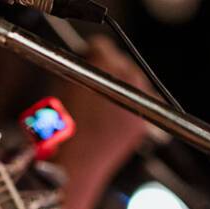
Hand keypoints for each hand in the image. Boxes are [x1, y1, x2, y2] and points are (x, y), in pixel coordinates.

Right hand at [56, 36, 149, 172]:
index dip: (91, 54)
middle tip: (95, 89)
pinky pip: (144, 105)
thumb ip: (77, 67)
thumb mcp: (61, 87)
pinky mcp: (147, 119)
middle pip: (121, 62)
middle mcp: (127, 75)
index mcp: (103, 62)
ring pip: (135, 82)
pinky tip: (114, 119)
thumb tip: (86, 62)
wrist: (76, 162)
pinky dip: (132, 108)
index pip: (101, 45)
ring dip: (122, 89)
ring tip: (103, 108)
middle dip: (109, 72)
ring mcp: (141, 97)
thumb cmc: (62, 130)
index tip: (87, 64)